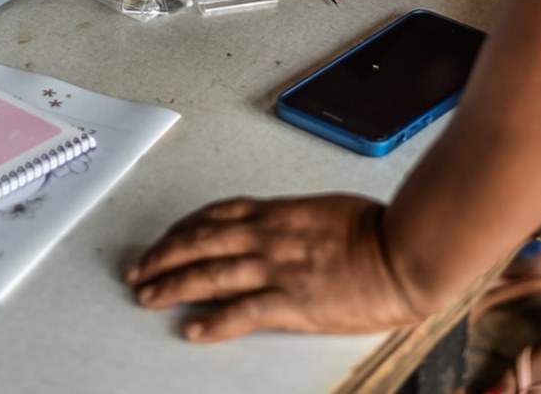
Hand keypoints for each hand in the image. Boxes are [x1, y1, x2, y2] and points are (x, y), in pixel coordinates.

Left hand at [125, 193, 420, 342]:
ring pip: (210, 274)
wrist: (402, 252)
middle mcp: (268, 236)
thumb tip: (276, 226)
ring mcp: (277, 269)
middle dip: (164, 255)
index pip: (216, 214)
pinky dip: (213, 322)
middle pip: (201, 242)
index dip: (184, 227)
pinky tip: (192, 331)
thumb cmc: (375, 228)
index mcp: (278, 211)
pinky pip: (241, 313)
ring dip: (173, 285)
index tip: (166, 238)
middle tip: (138, 269)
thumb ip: (294, 219)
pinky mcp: (291, 303)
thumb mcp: (325, 209)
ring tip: (148, 296)